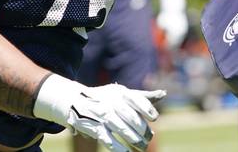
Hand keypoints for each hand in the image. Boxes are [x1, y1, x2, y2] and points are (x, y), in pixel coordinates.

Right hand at [33, 74, 165, 150]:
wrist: (75, 101)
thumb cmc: (106, 98)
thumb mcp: (122, 93)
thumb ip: (142, 96)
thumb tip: (163, 94)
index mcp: (120, 92)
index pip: (137, 99)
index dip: (147, 108)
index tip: (154, 118)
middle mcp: (111, 102)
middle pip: (131, 117)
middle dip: (142, 129)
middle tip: (150, 137)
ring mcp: (102, 115)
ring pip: (121, 129)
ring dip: (134, 140)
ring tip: (142, 147)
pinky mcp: (93, 127)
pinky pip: (108, 139)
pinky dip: (117, 148)